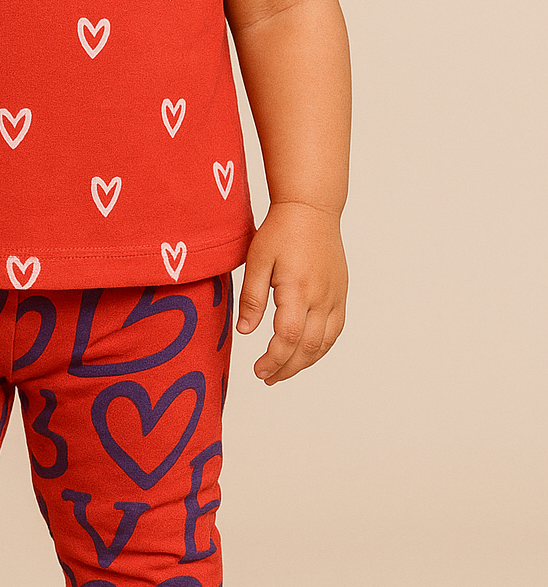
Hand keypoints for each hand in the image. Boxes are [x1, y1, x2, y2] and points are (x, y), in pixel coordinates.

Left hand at [236, 202, 346, 383]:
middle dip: (287, 368)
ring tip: (283, 372)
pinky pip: (336, 330)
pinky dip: (321, 348)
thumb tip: (245, 331)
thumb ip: (252, 297)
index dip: (273, 360)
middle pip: (308, 347)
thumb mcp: (258, 259)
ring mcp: (335, 296)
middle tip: (267, 377)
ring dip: (305, 363)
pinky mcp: (341, 293)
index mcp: (298, 289)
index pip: (287, 338)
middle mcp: (321, 296)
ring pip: (325, 343)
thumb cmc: (282, 231)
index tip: (258, 370)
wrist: (312, 209)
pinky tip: (306, 353)